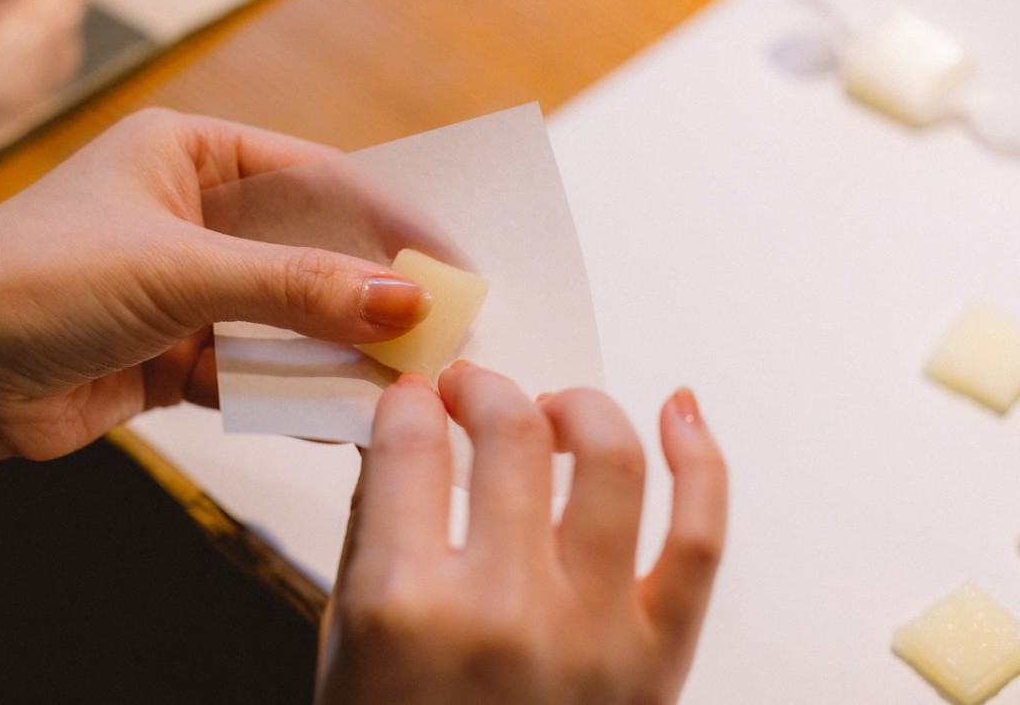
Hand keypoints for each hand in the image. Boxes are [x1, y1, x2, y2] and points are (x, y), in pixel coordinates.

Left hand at [0, 109, 430, 543]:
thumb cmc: (37, 283)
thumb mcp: (181, 271)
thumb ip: (298, 287)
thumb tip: (406, 300)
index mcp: (189, 153)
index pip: (315, 176)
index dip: (387, 218)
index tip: (447, 260)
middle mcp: (193, 214)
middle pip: (309, 249)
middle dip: (370, 291)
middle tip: (440, 327)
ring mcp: (187, 288)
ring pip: (288, 316)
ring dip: (339, 348)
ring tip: (406, 377)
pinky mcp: (178, 354)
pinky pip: (256, 368)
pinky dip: (295, 390)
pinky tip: (343, 411)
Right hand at [317, 363, 726, 704]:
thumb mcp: (348, 640)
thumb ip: (376, 528)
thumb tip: (401, 433)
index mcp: (406, 606)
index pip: (413, 446)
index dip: (411, 402)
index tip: (415, 398)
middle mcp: (505, 612)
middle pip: (511, 434)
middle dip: (482, 389)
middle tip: (469, 392)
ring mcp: (593, 635)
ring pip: (612, 464)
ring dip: (579, 408)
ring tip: (554, 407)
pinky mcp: (657, 661)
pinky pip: (700, 540)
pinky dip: (702, 463)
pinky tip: (678, 411)